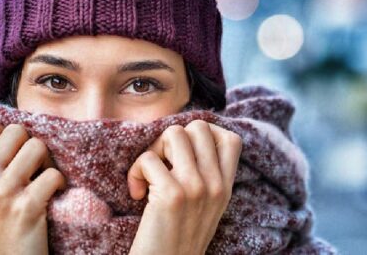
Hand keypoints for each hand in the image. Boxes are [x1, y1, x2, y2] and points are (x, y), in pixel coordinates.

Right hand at [0, 119, 65, 254]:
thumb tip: (9, 135)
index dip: (8, 136)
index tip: (16, 154)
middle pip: (17, 131)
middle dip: (31, 146)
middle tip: (35, 167)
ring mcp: (3, 193)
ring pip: (37, 146)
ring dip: (48, 162)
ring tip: (45, 180)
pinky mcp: (27, 206)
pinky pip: (53, 174)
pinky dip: (61, 184)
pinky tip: (55, 195)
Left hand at [127, 120, 242, 254]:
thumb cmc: (178, 238)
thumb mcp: (206, 208)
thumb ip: (207, 177)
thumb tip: (187, 139)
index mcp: (226, 188)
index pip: (231, 139)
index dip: (205, 134)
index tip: (184, 153)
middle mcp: (216, 185)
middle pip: (198, 127)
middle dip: (172, 139)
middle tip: (161, 164)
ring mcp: (196, 188)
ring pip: (173, 134)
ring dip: (153, 150)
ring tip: (149, 176)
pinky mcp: (171, 195)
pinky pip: (148, 159)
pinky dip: (135, 173)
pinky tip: (137, 194)